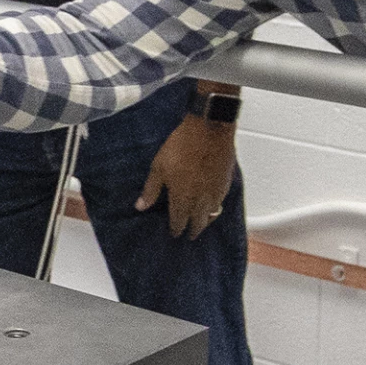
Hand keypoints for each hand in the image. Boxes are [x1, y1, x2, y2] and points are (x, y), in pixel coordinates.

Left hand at [137, 107, 239, 237]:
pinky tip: (213, 204)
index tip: (174, 233)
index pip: (179, 223)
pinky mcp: (225, 183)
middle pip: (198, 224)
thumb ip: (151, 190)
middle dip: (192, 230)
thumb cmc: (183, 146)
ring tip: (202, 224)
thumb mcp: (159, 167)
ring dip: (206, 222)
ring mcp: (215, 193)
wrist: (209, 129)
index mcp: (182, 199)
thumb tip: (140, 206)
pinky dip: (216, 207)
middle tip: (190, 235)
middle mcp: (200, 201)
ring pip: (212, 215)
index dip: (175, 229)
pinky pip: (221, 202)